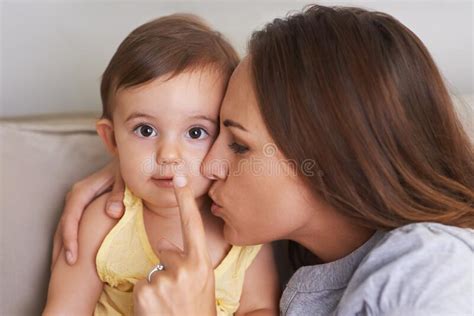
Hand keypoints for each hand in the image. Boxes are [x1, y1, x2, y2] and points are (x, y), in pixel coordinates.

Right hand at [50, 159, 124, 266]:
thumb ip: (120, 194)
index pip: (72, 215)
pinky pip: (73, 225)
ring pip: (65, 225)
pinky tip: (73, 254)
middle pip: (65, 223)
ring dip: (64, 245)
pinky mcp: (82, 207)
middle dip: (64, 246)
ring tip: (65, 268)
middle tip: (67, 269)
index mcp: (83, 189)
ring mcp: (77, 202)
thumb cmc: (126, 171)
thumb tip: (112, 212)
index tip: (73, 257)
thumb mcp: (124, 179)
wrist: (124, 162)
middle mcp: (76, 196)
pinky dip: (70, 239)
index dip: (70, 237)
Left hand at [133, 175, 216, 315]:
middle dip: (167, 267)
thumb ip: (186, 261)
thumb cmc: (197, 311)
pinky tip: (157, 310)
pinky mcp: (146, 291)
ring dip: (155, 286)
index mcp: (202, 264)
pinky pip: (140, 286)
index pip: (192, 225)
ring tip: (168, 306)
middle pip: (166, 252)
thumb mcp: (200, 284)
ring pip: (152, 271)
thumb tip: (163, 244)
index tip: (179, 177)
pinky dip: (145, 298)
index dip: (185, 200)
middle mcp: (186, 268)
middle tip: (177, 294)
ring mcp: (165, 279)